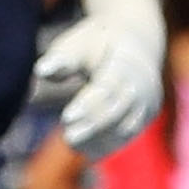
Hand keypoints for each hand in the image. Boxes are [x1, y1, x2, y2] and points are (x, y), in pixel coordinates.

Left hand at [30, 0, 166, 158]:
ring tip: (73, 144)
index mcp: (126, 62)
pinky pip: (129, 133)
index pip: (108, 89)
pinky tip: (87, 150)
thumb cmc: (97, 43)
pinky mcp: (146, 114)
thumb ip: (62, 60)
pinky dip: (109, 144)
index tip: (66, 118)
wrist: (134, 38)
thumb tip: (41, 71)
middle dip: (94, 126)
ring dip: (101, 139)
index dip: (88, 106)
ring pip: (126, 127)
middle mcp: (143, 83)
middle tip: (69, 138)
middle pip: (118, 110)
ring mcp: (148, 101)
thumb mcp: (79, 44)